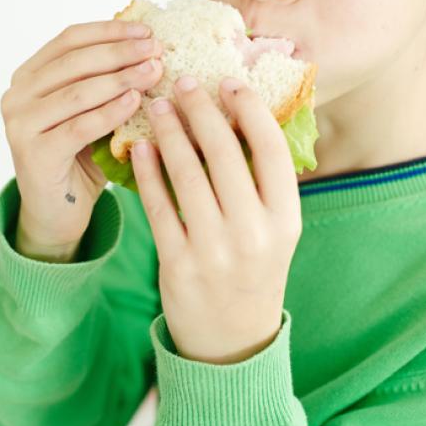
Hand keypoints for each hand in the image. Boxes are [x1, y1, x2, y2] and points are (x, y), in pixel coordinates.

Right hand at [1, 21, 163, 261]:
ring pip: (78, 92)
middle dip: (120, 52)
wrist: (57, 212)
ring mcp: (20, 125)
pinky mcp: (33, 154)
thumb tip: (149, 45)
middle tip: (156, 49)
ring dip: (121, 78)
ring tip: (154, 72)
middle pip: (74, 62)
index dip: (109, 30)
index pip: (69, 39)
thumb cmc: (80, 156)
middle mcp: (16, 95)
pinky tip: (137, 101)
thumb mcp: (90, 109)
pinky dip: (111, 111)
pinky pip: (79, 126)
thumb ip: (105, 79)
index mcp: (28, 76)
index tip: (146, 29)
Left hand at [130, 76, 301, 363]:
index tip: (228, 82)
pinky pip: (157, 206)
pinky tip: (140, 147)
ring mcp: (215, 251)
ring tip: (157, 106)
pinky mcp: (178, 265)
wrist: (232, 343)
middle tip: (182, 82)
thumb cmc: (254, 270)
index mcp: (285, 219)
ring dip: (169, 132)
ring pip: (187, 174)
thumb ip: (262, 181)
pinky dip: (147, 171)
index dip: (249, 110)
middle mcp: (254, 234)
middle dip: (200, 110)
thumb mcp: (274, 230)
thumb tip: (239, 114)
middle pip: (224, 153)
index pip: (271, 149)